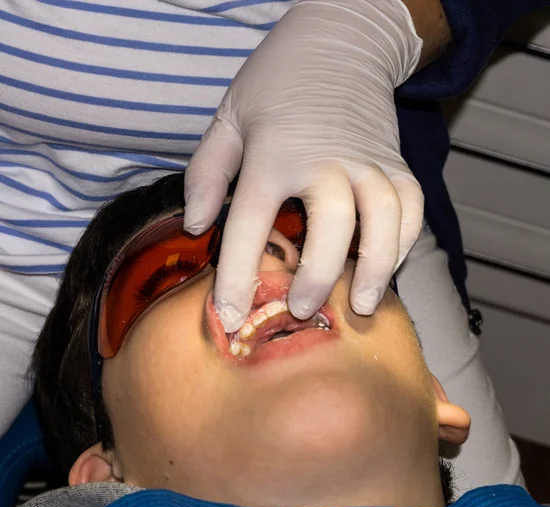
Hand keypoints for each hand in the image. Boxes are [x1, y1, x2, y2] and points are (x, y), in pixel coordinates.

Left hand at [184, 0, 423, 331]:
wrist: (340, 39)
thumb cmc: (277, 82)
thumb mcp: (228, 117)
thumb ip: (206, 172)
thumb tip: (195, 226)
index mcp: (273, 151)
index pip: (250, 222)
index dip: (236, 276)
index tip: (228, 316)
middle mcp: (325, 158)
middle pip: (332, 221)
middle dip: (319, 273)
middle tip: (302, 310)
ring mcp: (367, 159)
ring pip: (386, 216)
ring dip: (378, 265)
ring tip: (363, 304)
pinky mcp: (395, 160)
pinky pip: (411, 204)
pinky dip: (405, 240)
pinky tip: (388, 266)